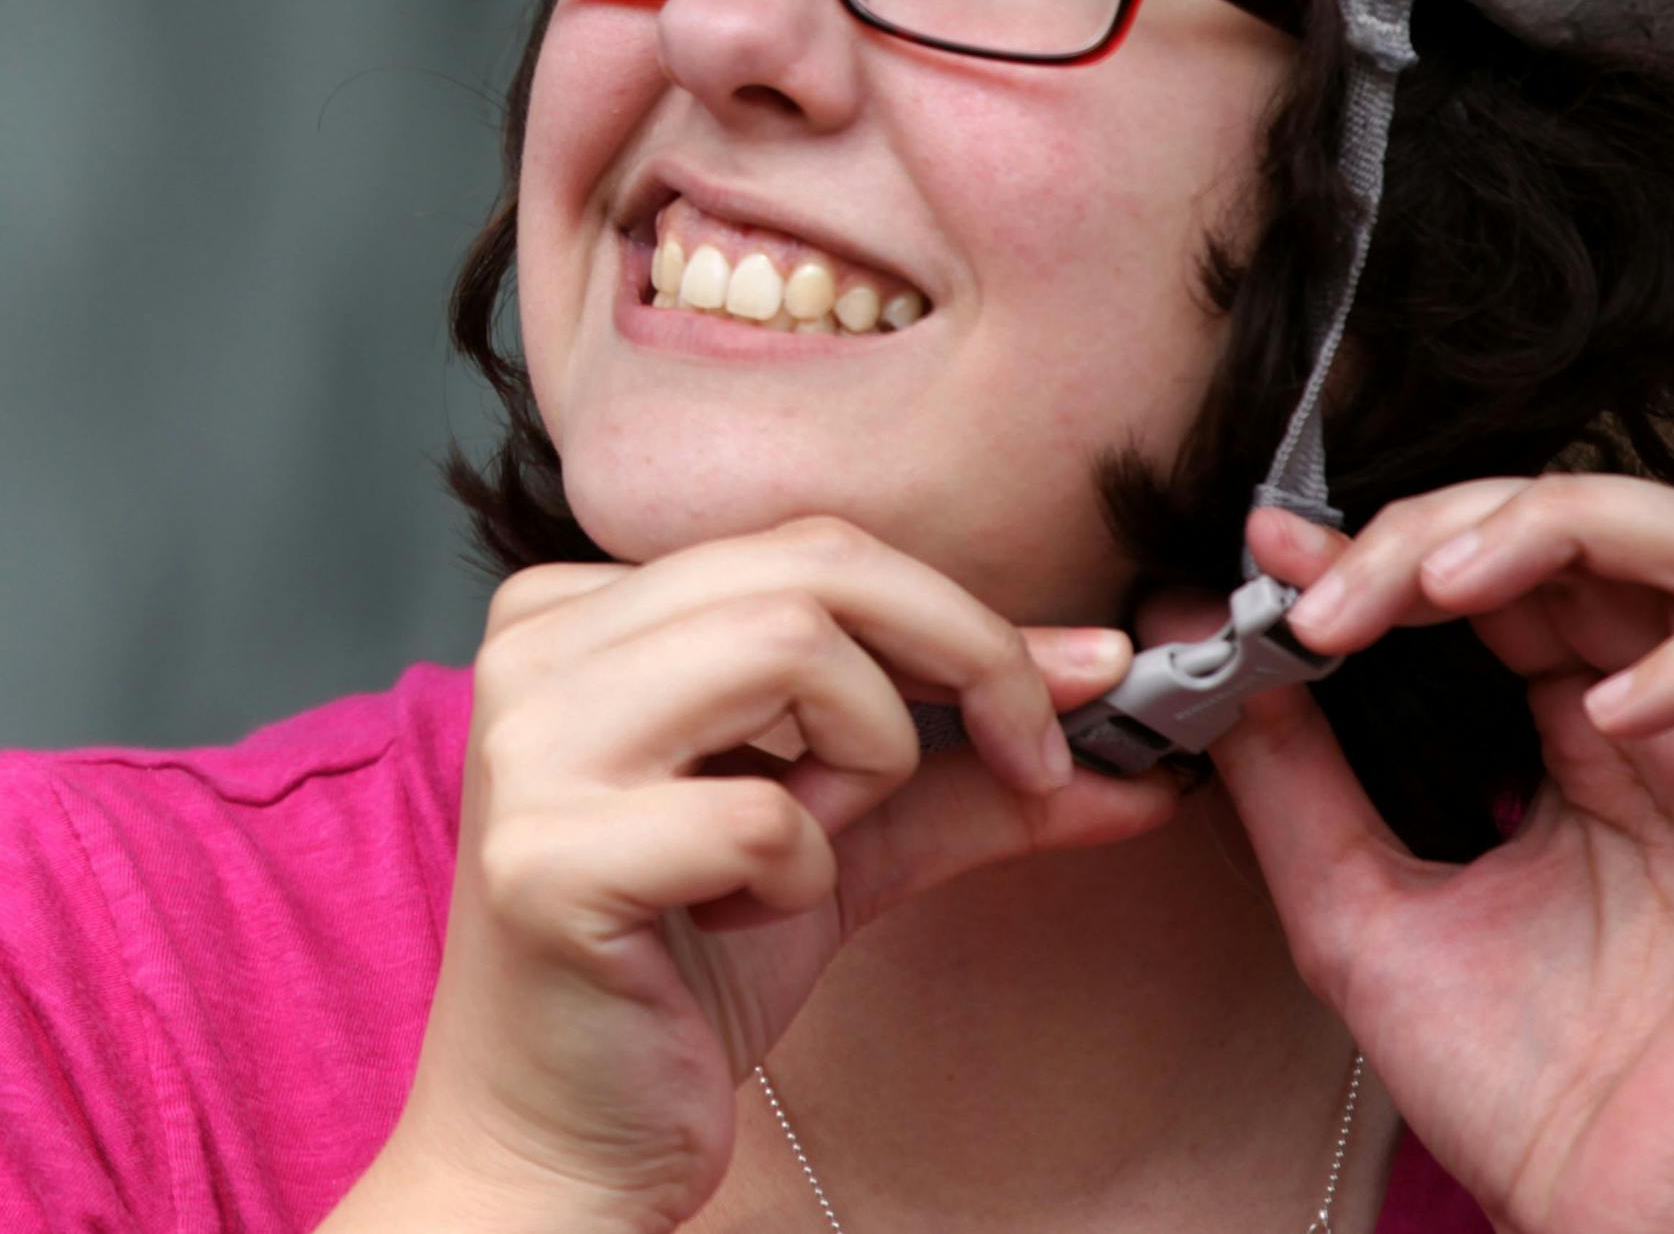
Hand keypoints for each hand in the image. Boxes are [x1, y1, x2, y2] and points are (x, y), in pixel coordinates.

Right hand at [384, 518, 1179, 1233]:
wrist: (561, 1143)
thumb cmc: (691, 964)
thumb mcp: (850, 832)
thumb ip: (974, 765)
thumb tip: (1131, 710)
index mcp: (586, 603)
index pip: (820, 543)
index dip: (961, 614)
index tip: (1062, 700)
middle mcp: (538, 645)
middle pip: (819, 567)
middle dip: (966, 654)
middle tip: (1031, 755)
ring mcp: (529, 745)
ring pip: (792, 647)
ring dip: (870, 758)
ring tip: (820, 845)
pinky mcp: (543, 861)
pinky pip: (762, 814)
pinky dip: (804, 874)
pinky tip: (742, 918)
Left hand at [1196, 475, 1673, 1233]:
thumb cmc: (1510, 1085)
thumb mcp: (1357, 908)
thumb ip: (1289, 776)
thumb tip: (1198, 635)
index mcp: (1588, 728)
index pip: (1514, 565)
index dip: (1404, 535)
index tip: (1279, 551)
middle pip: (1609, 528)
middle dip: (1468, 518)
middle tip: (1350, 580)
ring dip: (1578, 534)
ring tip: (1451, 583)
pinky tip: (1600, 713)